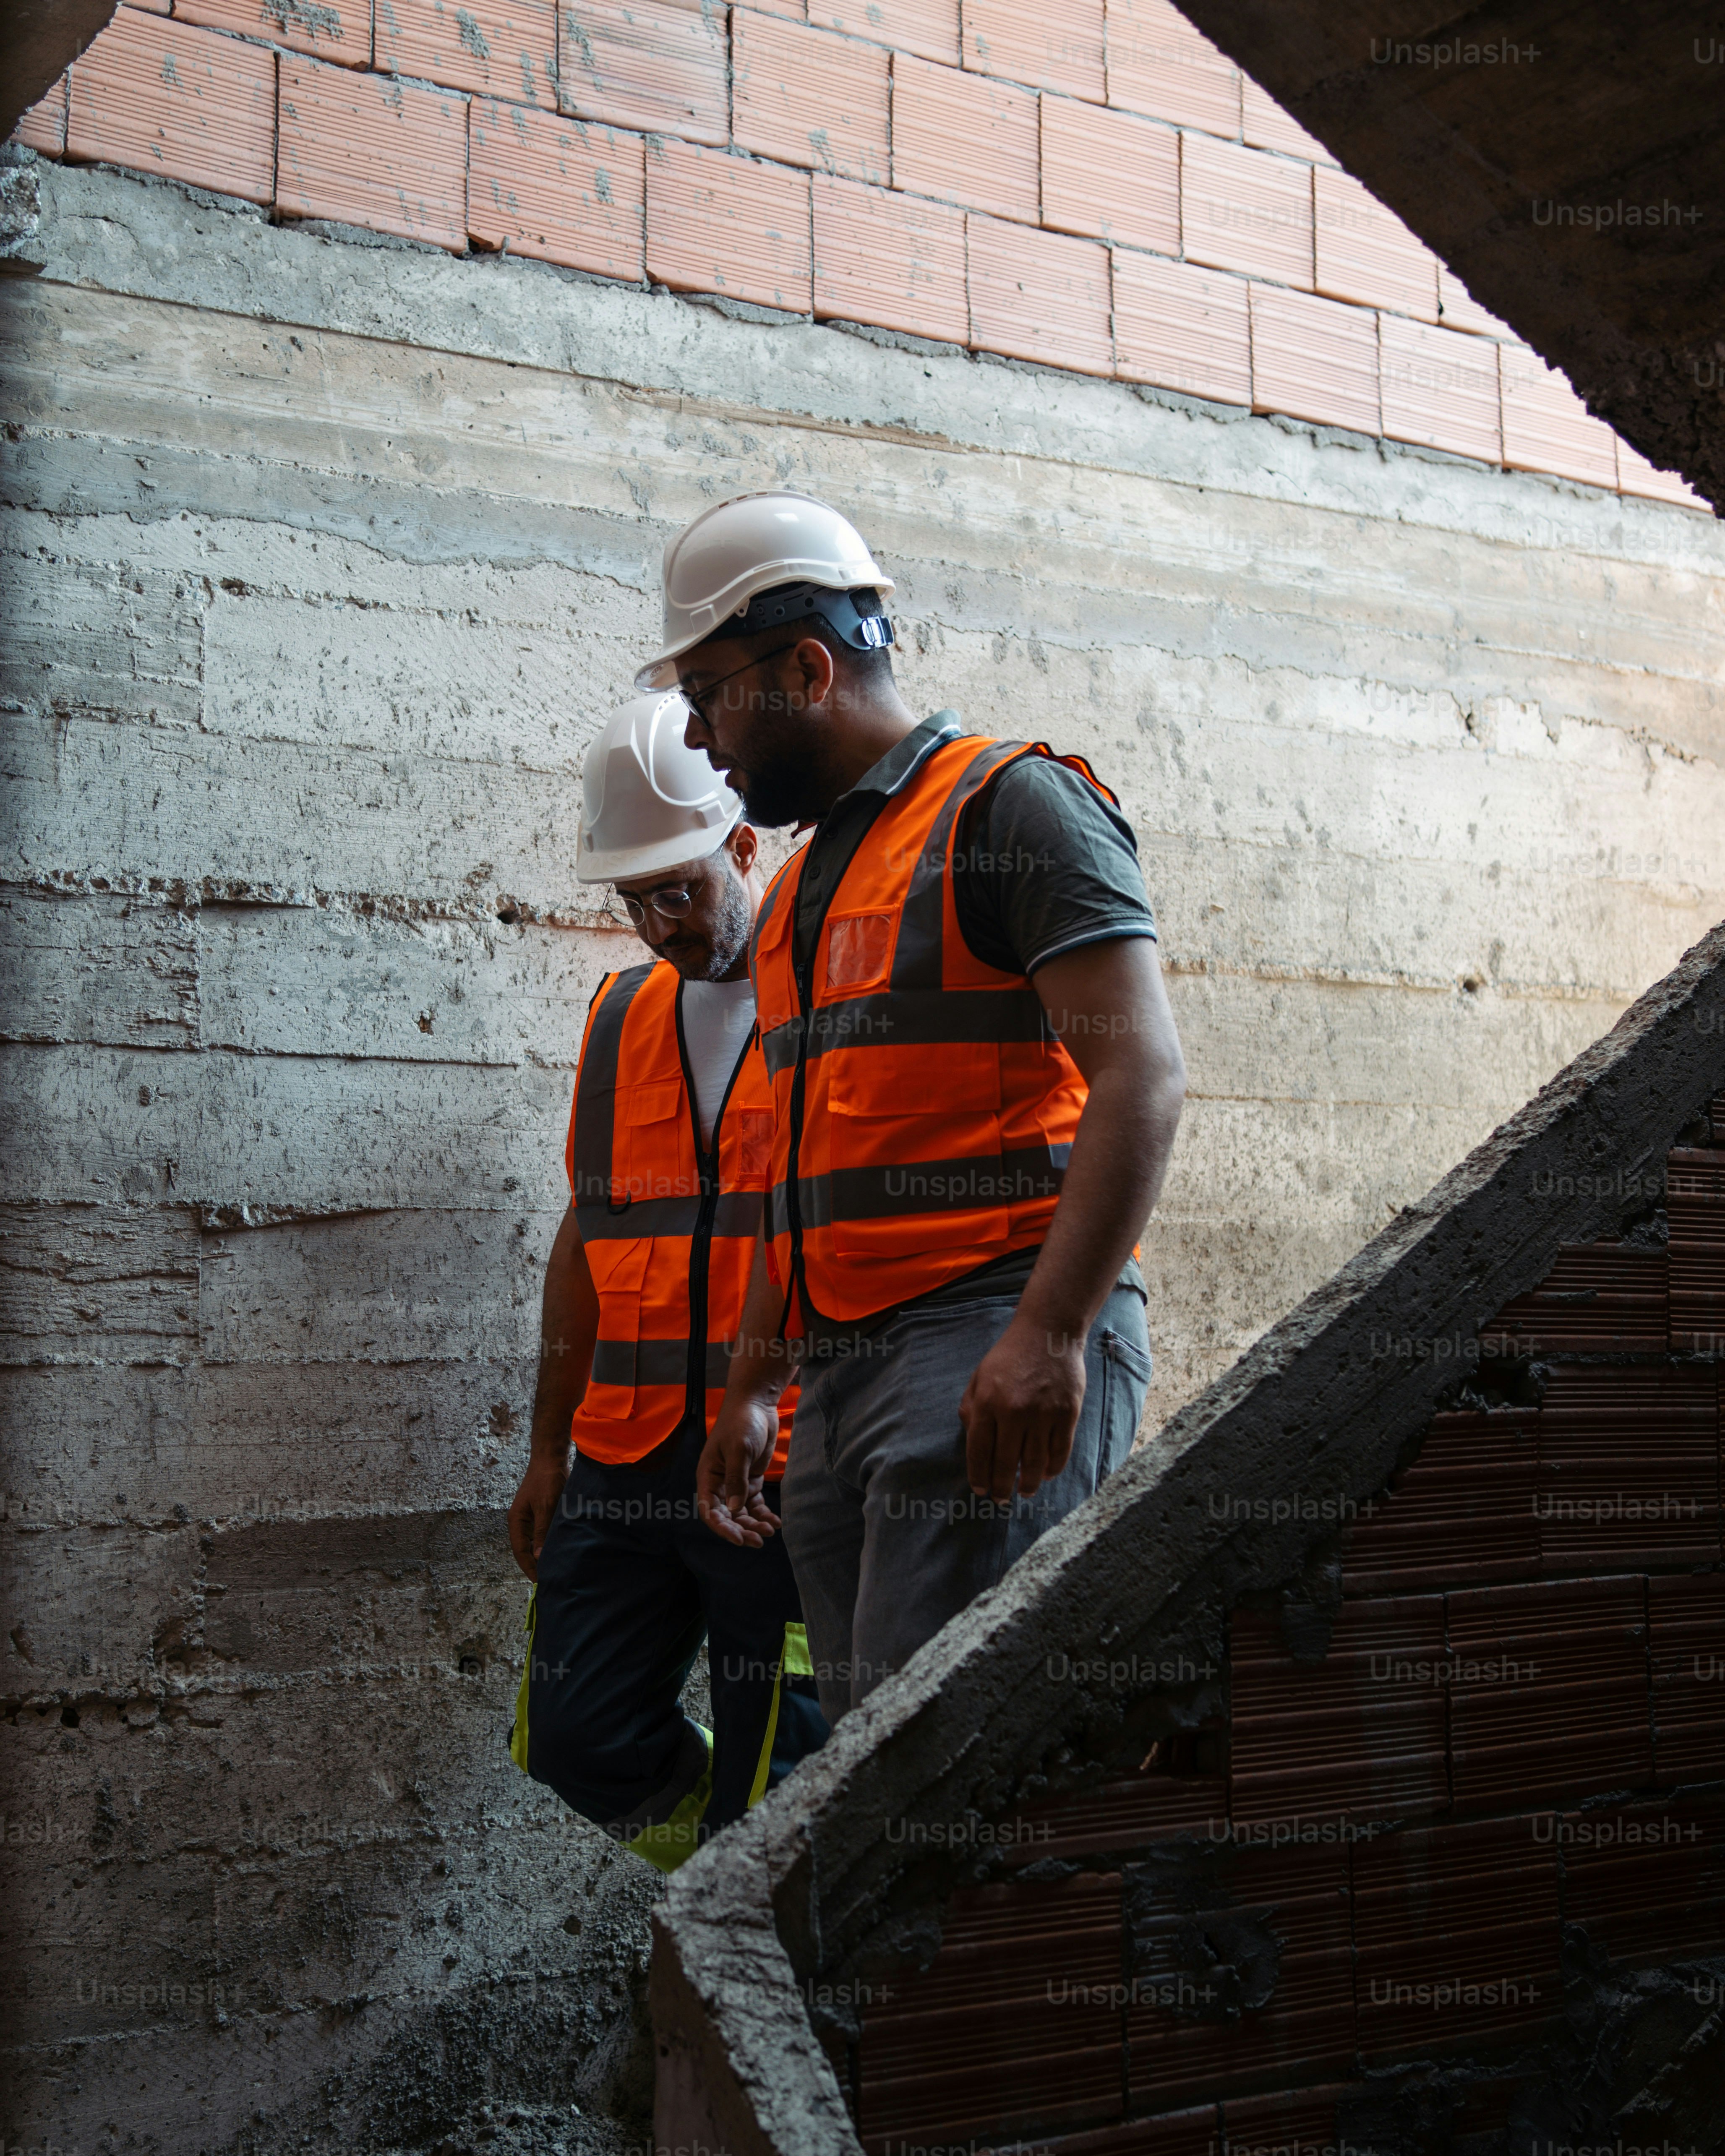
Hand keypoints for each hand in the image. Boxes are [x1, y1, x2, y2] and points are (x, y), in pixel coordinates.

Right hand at [508, 1450, 569, 1580]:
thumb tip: (539, 1556)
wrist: (551, 1458)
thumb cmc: (547, 1480)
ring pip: (534, 1543)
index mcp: (516, 1521)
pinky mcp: (540, 1513)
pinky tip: (558, 1551)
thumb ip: (542, 1531)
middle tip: (549, 1580)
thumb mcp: (546, 1506)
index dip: (529, 1567)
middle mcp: (520, 1522)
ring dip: (542, 1555)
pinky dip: (548, 1544)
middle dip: (535, 1565)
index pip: (520, 1551)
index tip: (538, 1582)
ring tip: (554, 1570)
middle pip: (525, 1549)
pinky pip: (542, 1534)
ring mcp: (530, 1518)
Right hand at [697, 1396, 780, 1547]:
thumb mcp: (739, 1449)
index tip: (738, 1539)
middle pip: (727, 1516)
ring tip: (770, 1531)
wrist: (757, 1403)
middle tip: (758, 1541)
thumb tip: (735, 1509)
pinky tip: (776, 1522)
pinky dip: (764, 1514)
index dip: (722, 1528)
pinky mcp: (751, 1480)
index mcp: (708, 1477)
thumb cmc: (741, 1422)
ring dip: (754, 1524)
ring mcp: (736, 1483)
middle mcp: (720, 1484)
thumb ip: (737, 1479)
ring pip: (742, 1512)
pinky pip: (755, 1503)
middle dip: (741, 1530)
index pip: (710, 1511)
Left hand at [959, 1314, 1086, 1502]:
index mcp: (987, 1402)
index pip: (979, 1451)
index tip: (980, 1490)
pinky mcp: (1066, 1414)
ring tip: (1023, 1492)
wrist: (1047, 1333)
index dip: (979, 1476)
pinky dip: (1052, 1468)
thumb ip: (971, 1409)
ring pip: (1035, 1463)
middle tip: (1001, 1499)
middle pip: (1006, 1463)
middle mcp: (1014, 1411)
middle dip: (1002, 1488)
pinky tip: (1045, 1475)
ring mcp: (1043, 1414)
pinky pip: (1059, 1451)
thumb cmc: (1009, 1356)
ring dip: (1028, 1484)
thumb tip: (971, 1443)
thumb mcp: (979, 1377)